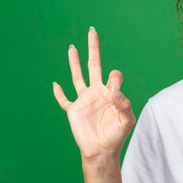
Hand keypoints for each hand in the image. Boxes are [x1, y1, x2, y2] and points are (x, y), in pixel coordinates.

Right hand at [52, 27, 135, 159]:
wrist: (101, 151)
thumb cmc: (116, 136)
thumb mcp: (127, 120)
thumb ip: (125, 104)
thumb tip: (114, 91)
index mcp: (111, 93)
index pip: (113, 76)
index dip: (115, 80)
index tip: (114, 92)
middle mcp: (97, 92)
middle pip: (94, 65)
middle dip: (93, 48)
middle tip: (92, 31)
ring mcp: (84, 100)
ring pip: (77, 76)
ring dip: (74, 62)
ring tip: (72, 47)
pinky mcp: (73, 109)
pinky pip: (64, 99)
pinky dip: (58, 93)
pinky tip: (55, 84)